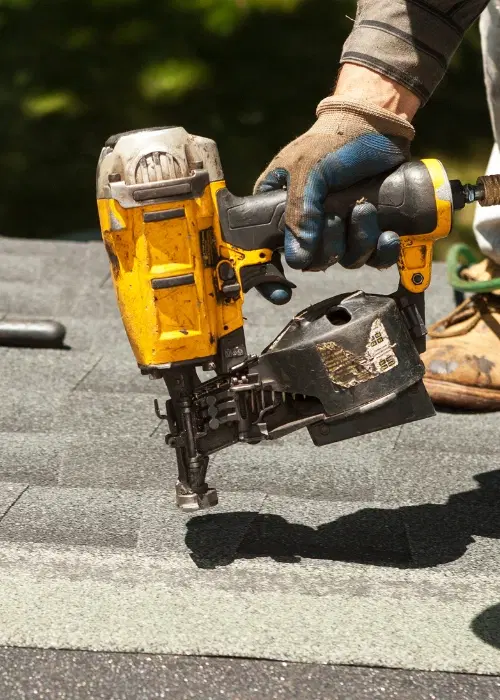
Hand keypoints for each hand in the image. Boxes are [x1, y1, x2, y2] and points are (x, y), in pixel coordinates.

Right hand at [253, 90, 414, 303]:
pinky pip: (372, 258)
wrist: (378, 125)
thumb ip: (299, 211)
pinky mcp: (367, 230)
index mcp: (279, 210)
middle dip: (331, 245)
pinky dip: (382, 252)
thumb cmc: (335, 140)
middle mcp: (307, 225)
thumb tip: (297, 259)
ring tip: (366, 210)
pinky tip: (388, 235)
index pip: (264, 252)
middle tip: (338, 215)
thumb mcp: (308, 170)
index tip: (280, 290)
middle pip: (312, 262)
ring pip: (344, 261)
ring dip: (359, 242)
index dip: (269, 277)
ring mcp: (338, 229)